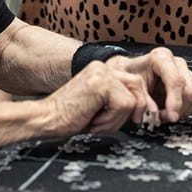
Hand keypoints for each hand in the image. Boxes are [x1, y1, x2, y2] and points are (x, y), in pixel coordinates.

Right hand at [41, 61, 158, 137]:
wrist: (45, 118)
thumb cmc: (68, 117)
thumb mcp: (99, 108)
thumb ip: (119, 103)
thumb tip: (145, 110)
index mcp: (101, 70)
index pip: (134, 82)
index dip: (137, 103)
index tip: (134, 119)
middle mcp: (102, 67)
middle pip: (138, 85)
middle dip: (135, 109)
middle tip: (117, 123)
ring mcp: (102, 73)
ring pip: (133, 99)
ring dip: (118, 119)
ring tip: (97, 123)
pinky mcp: (101, 84)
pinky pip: (125, 105)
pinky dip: (112, 120)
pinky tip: (93, 122)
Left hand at [105, 47, 191, 123]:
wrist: (129, 74)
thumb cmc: (129, 77)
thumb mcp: (129, 84)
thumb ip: (141, 98)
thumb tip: (153, 113)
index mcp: (161, 57)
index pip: (176, 80)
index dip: (175, 101)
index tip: (170, 116)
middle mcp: (177, 63)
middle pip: (189, 90)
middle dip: (176, 108)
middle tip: (160, 117)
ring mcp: (188, 73)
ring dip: (184, 110)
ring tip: (166, 113)